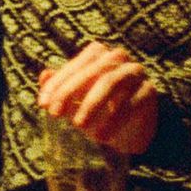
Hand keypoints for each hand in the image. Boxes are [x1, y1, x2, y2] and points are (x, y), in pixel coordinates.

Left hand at [37, 42, 158, 156]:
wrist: (127, 131)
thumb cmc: (95, 111)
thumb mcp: (73, 101)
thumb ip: (59, 88)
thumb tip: (44, 75)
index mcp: (98, 54)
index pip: (75, 65)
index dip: (57, 84)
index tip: (43, 105)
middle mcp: (118, 58)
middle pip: (92, 71)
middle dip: (69, 92)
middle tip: (54, 114)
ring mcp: (135, 73)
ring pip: (111, 82)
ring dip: (91, 104)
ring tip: (78, 126)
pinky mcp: (148, 91)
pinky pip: (131, 103)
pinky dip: (114, 120)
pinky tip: (101, 136)